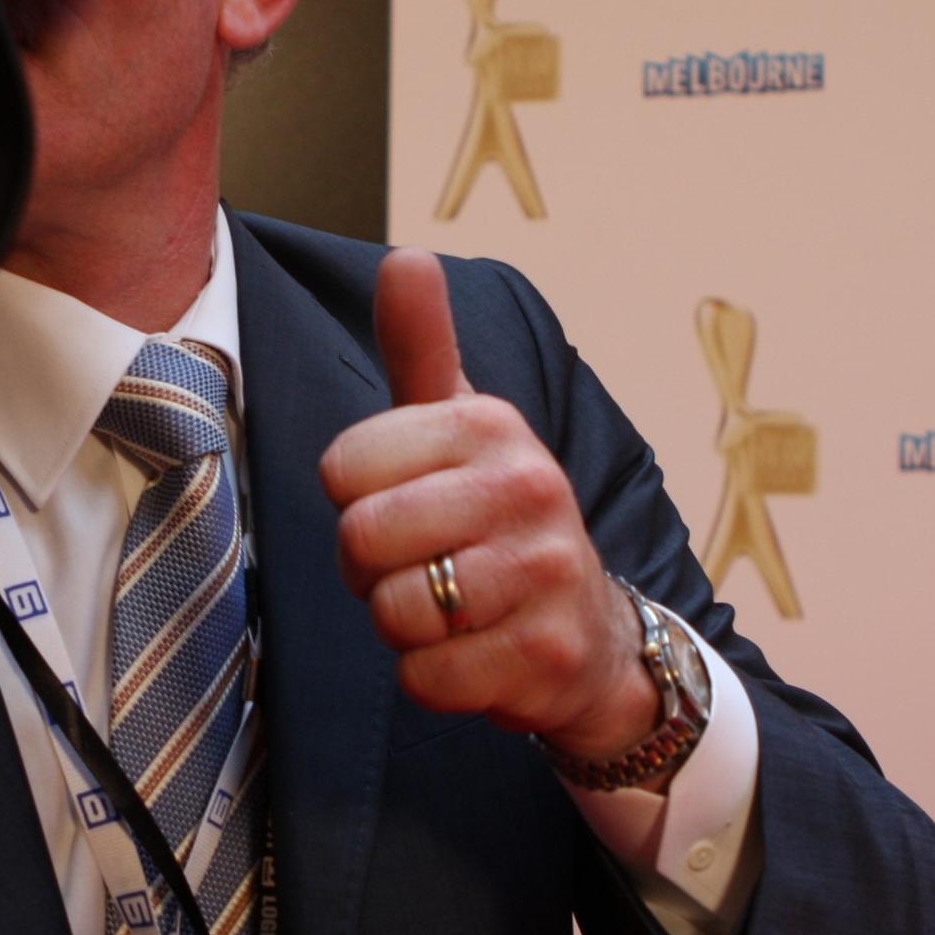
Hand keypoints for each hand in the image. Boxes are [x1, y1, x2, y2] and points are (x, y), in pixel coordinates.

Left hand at [319, 250, 657, 760]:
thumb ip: (421, 346)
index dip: (354, 500)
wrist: (592, 630)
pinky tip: (475, 652)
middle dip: (371, 570)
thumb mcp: (463, 423)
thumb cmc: (498, 518)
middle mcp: (528, 486)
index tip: (402, 503)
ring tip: (449, 608)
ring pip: (394, 613)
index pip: (342, 470)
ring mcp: (545, 572)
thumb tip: (405, 256)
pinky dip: (433, 678)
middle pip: (363, 540)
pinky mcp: (547, 653)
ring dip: (403, 627)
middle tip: (420, 566)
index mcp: (490, 424)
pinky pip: (428, 678)